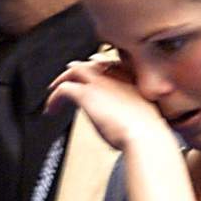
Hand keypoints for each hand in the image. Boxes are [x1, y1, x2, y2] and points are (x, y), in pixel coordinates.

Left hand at [46, 57, 167, 151]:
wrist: (145, 136)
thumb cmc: (148, 132)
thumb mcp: (143, 115)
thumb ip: (131, 110)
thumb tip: (122, 121)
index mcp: (131, 77)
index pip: (108, 65)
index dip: (96, 68)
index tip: (89, 74)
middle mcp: (115, 75)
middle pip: (89, 64)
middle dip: (76, 70)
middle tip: (66, 79)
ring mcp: (100, 82)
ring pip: (74, 71)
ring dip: (62, 81)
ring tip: (53, 94)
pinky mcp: (86, 93)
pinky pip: (64, 89)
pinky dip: (54, 98)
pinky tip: (51, 109)